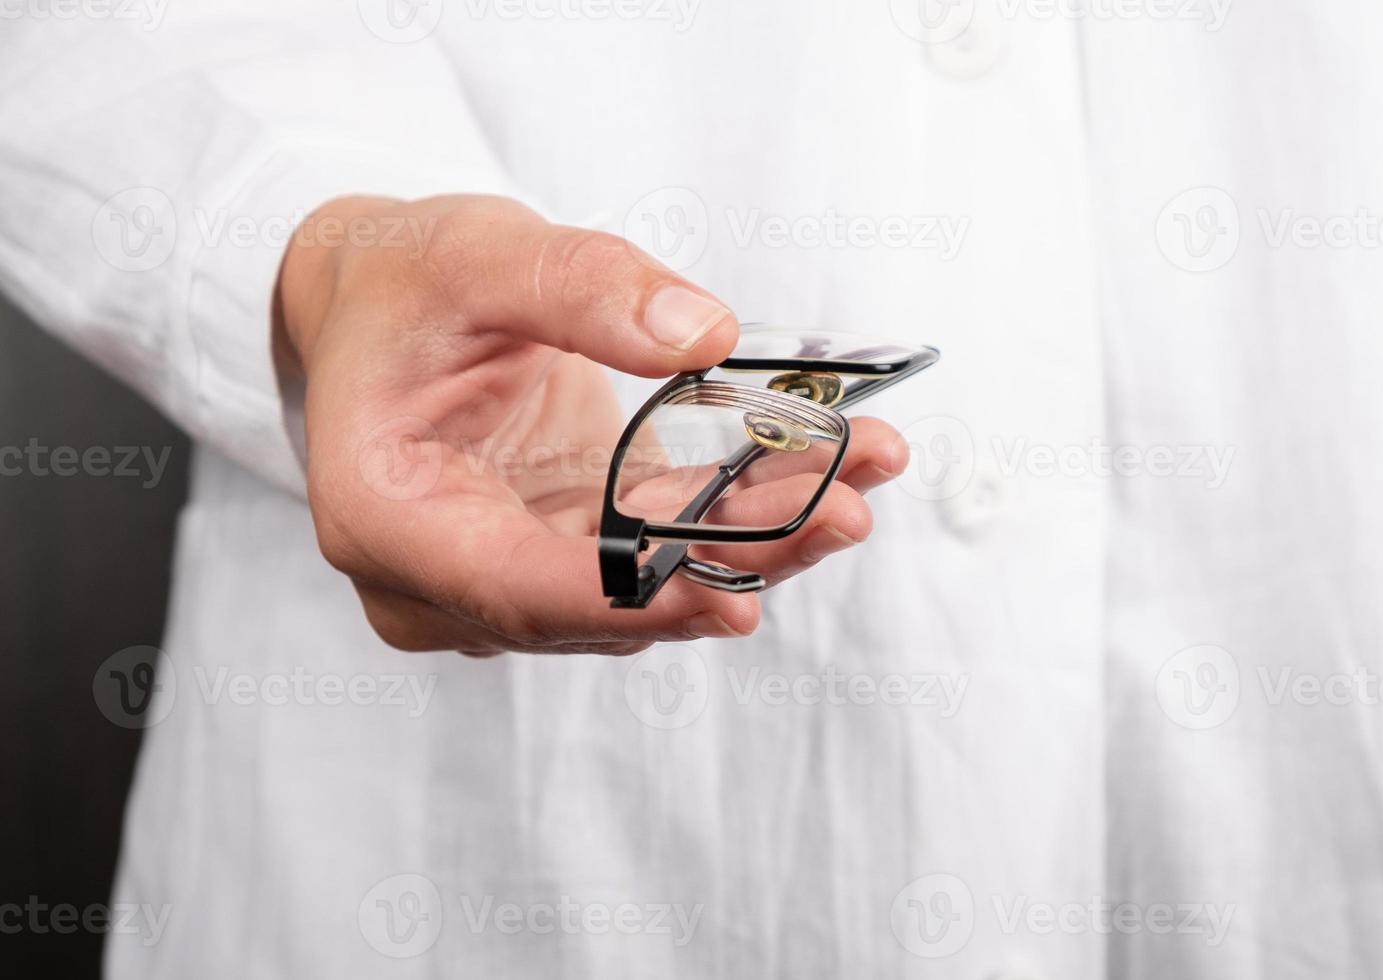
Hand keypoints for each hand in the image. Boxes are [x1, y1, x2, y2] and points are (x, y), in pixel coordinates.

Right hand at [276, 195, 907, 655]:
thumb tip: (704, 334)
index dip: (629, 600)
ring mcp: (507, 572)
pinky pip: (661, 550)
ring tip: (860, 481)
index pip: (511, 589)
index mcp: (384, 518)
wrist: (388, 302)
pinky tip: (825, 473)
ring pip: (646, 589)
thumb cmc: (405, 283)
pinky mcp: (566, 548)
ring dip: (758, 543)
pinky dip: (739, 517)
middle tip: (844, 514)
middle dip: (732, 564)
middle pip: (601, 604)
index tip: (733, 597)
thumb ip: (581, 285)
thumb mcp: (477, 252)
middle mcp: (442, 575)